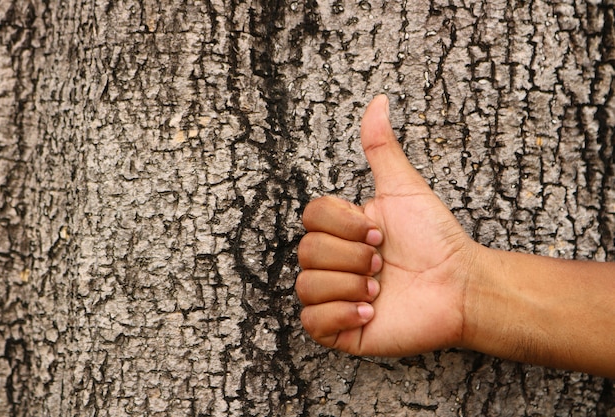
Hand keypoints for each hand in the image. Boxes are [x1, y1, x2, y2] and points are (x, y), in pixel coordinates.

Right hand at [296, 95, 479, 355]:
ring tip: (381, 289)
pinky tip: (372, 311)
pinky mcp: (341, 330)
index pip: (312, 218)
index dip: (345, 226)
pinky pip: (312, 322)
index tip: (381, 234)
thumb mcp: (405, 188)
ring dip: (350, 285)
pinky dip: (341, 314)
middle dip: (352, 257)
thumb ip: (382, 147)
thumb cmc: (436, 238)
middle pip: (306, 252)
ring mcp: (334, 296)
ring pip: (306, 286)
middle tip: (383, 263)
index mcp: (341, 230)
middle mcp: (333, 261)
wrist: (460, 286)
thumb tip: (379, 100)